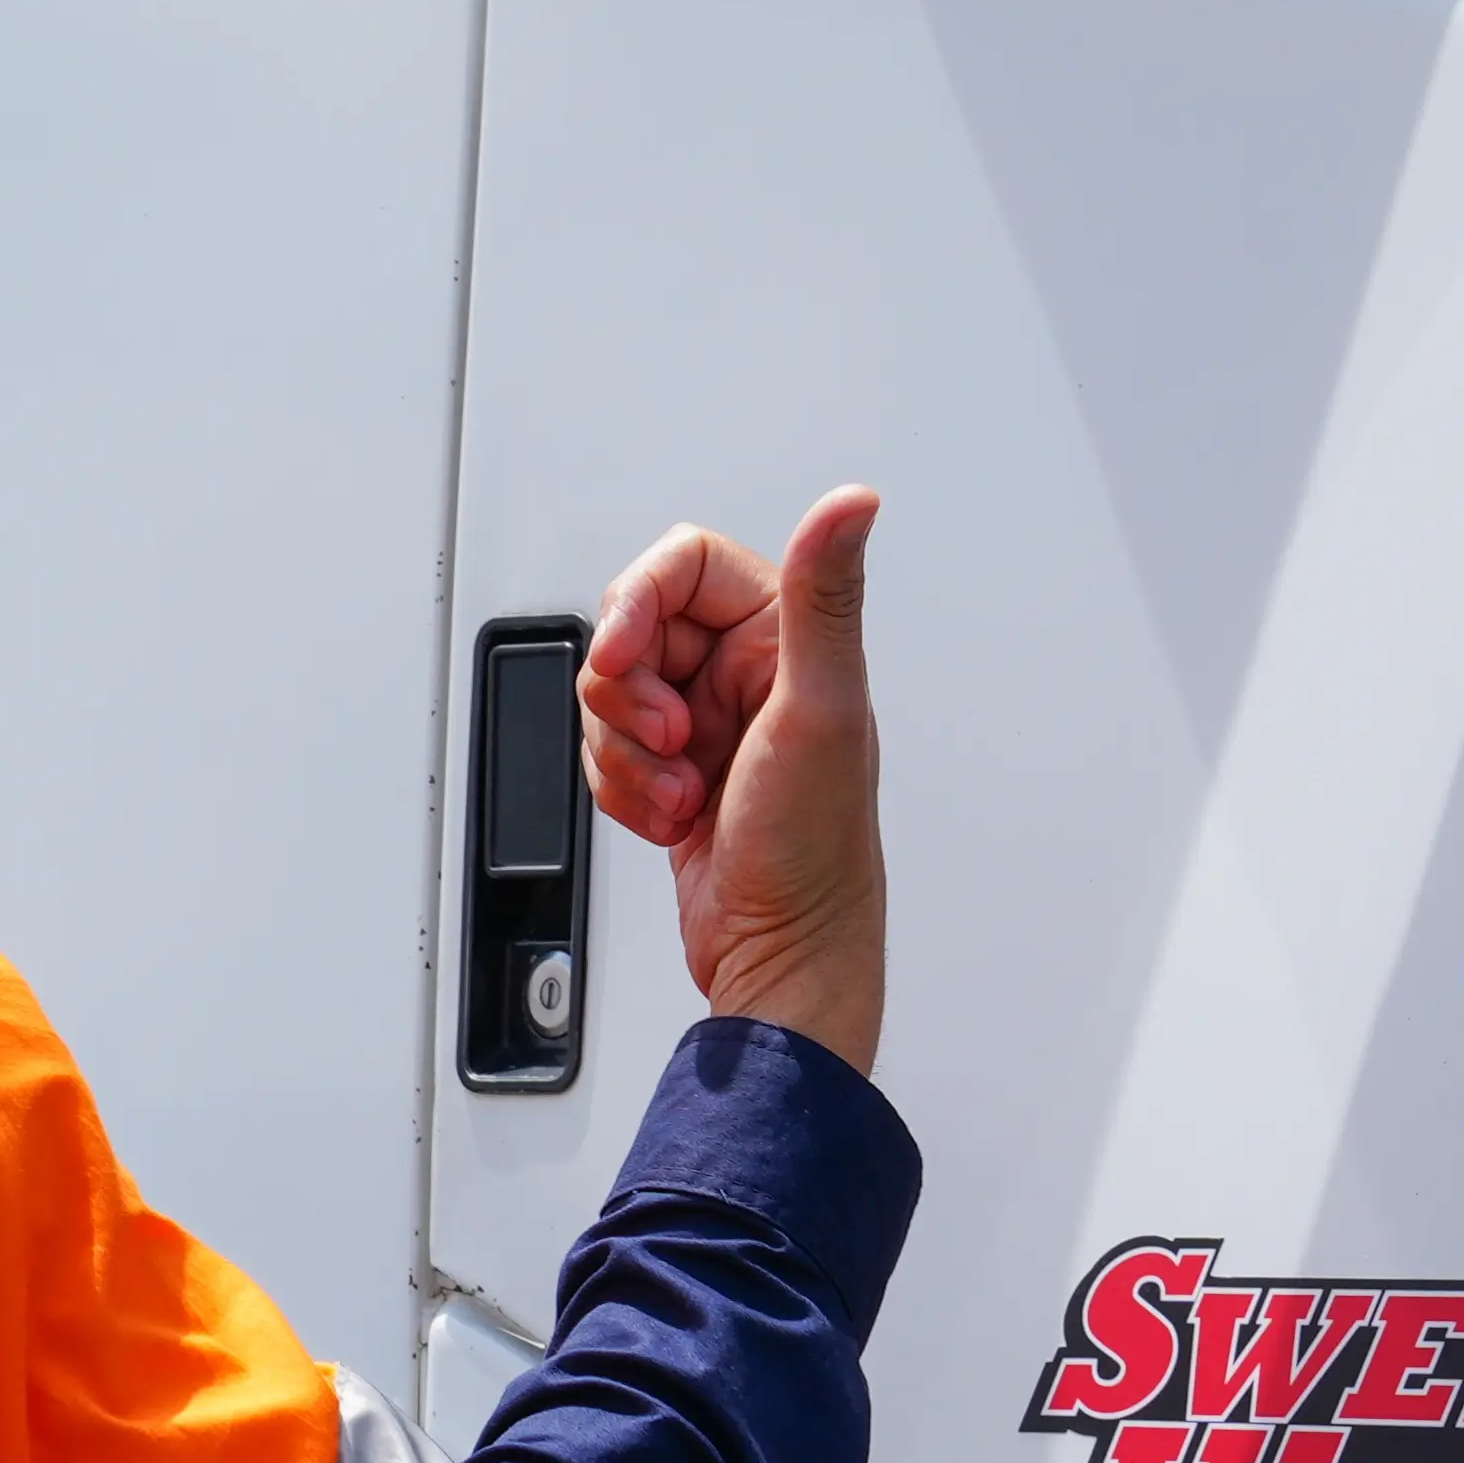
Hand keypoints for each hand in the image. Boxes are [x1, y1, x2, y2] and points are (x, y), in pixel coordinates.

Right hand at [578, 490, 887, 1071]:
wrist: (782, 959)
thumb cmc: (813, 851)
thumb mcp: (820, 710)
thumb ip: (824, 598)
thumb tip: (854, 503)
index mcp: (787, 639)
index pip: (683, 566)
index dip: (636, 603)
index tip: (624, 655)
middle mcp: (750, 673)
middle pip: (634, 629)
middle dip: (629, 694)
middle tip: (669, 738)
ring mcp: (710, 724)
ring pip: (612, 694)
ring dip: (627, 752)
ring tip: (681, 790)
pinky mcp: (676, 771)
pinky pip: (609, 751)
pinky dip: (623, 788)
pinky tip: (669, 818)